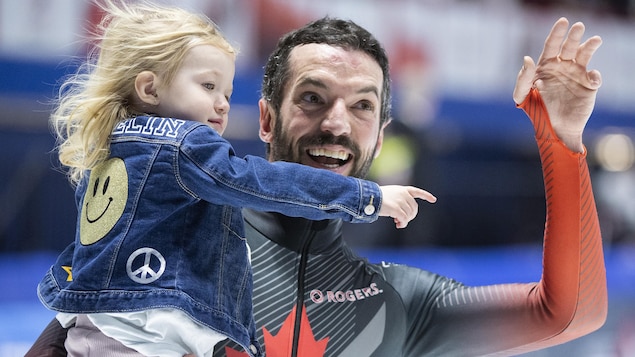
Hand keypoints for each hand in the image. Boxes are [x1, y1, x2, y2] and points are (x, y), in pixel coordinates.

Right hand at [379, 185, 435, 228]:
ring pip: (409, 215)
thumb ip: (399, 202)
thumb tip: (404, 217)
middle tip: (402, 220)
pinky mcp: (396, 209)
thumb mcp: (390, 195)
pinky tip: (398, 224)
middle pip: (414, 208)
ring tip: (398, 222)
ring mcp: (400, 201)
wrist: (369, 198)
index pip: (417, 192)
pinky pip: (404, 219)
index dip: (426, 196)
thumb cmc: (376, 197)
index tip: (434, 199)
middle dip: (410, 216)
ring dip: (405, 221)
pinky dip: (403, 223)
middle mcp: (403, 194)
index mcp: (402, 190)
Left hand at [513, 17, 601, 152]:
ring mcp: (577, 75)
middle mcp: (562, 67)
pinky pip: (595, 76)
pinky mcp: (589, 86)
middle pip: (569, 46)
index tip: (562, 22)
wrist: (555, 130)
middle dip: (573, 35)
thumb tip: (527, 58)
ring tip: (595, 40)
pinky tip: (592, 78)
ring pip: (585, 55)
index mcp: (546, 66)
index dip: (556, 33)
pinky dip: (595, 75)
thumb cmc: (536, 112)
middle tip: (578, 26)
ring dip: (589, 46)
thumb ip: (523, 79)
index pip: (551, 45)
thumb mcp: (523, 96)